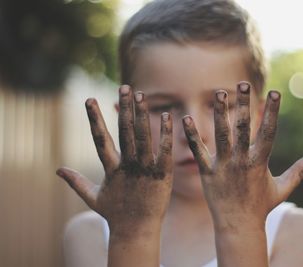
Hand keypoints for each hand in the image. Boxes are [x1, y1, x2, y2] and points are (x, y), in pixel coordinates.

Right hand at [57, 85, 173, 237]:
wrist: (136, 231)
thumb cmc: (116, 214)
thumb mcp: (93, 197)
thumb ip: (77, 181)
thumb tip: (58, 170)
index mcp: (111, 168)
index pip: (100, 139)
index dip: (94, 119)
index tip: (89, 99)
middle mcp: (127, 165)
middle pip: (124, 132)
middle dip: (124, 109)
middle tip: (125, 87)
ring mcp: (145, 169)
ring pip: (143, 138)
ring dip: (142, 115)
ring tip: (141, 95)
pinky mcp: (162, 175)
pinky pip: (164, 151)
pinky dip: (165, 134)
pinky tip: (167, 116)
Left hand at [182, 81, 302, 231]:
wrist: (238, 226)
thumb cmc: (260, 206)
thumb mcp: (282, 189)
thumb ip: (298, 171)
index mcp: (260, 162)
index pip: (269, 132)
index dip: (272, 112)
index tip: (276, 92)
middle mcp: (242, 161)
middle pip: (243, 128)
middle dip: (243, 105)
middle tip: (242, 83)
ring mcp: (224, 166)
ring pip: (221, 135)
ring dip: (219, 113)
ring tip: (218, 92)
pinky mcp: (207, 172)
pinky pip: (198, 151)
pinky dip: (192, 135)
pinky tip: (185, 118)